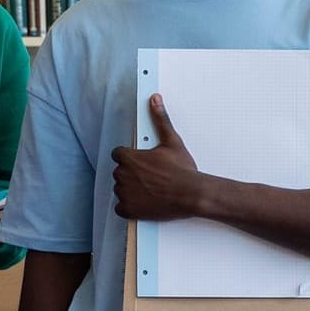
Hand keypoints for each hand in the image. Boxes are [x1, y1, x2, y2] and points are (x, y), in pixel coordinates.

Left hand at [111, 94, 202, 221]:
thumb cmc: (181, 170)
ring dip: (130, 190)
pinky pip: (120, 208)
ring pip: (120, 189)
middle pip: (120, 172)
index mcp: (129, 158)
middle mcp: (123, 175)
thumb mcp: (171, 141)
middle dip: (131, 174)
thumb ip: (160, 119)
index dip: (130, 158)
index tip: (142, 163)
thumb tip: (155, 100)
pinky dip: (129, 207)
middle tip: (150, 178)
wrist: (191, 194)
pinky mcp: (129, 210)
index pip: (118, 155)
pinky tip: (143, 203)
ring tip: (150, 190)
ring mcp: (125, 194)